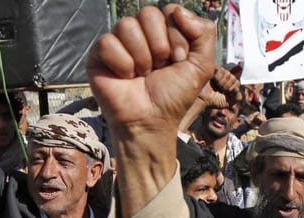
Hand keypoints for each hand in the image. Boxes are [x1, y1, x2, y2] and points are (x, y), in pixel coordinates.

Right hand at [87, 5, 216, 137]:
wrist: (151, 121)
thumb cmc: (173, 97)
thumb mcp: (201, 66)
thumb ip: (204, 33)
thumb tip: (178, 11)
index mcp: (163, 32)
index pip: (169, 11)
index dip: (176, 36)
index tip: (177, 60)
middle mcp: (141, 33)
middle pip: (148, 14)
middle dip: (159, 46)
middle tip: (159, 68)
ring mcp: (119, 41)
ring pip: (127, 25)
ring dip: (141, 57)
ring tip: (142, 75)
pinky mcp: (98, 54)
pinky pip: (108, 42)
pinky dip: (122, 64)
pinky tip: (125, 78)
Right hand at [201, 65, 240, 108]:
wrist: (202, 99)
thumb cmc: (213, 100)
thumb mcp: (228, 102)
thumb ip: (237, 97)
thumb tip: (239, 91)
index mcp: (229, 83)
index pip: (237, 83)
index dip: (232, 89)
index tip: (225, 93)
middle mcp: (224, 77)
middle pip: (233, 78)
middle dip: (228, 86)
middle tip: (220, 89)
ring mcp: (219, 72)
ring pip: (228, 75)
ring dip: (223, 83)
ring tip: (216, 85)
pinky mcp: (213, 68)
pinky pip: (222, 71)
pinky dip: (219, 77)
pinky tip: (214, 80)